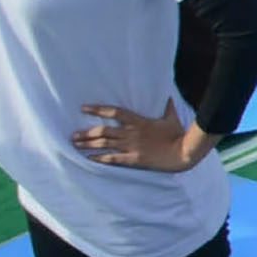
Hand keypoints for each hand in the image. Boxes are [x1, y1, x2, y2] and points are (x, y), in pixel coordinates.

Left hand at [67, 103, 207, 171]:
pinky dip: (99, 158)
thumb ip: (167, 107)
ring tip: (75, 145)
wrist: (183, 153)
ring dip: (87, 145)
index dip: (97, 110)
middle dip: (86, 133)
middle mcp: (131, 133)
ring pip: (104, 144)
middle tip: (73, 135)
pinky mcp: (133, 159)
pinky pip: (112, 159)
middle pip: (102, 131)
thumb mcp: (172, 118)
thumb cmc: (178, 135)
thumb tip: (168, 96)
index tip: (83, 109)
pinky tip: (89, 158)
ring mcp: (131, 147)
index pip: (114, 112)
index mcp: (139, 121)